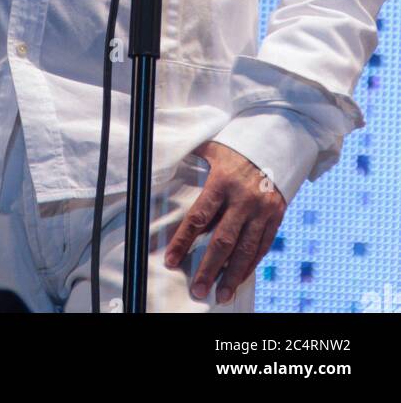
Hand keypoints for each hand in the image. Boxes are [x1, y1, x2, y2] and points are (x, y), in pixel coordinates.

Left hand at [164, 140, 286, 304]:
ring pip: (245, 249)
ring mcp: (262, 209)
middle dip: (208, 268)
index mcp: (222, 181)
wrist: (276, 141)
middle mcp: (243, 198)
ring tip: (220, 295)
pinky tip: (238, 279)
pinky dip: (250, 265)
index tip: (171, 260)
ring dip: (232, 275)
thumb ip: (190, 159)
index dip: (183, 241)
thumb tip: (160, 163)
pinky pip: (262, 246)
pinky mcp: (276, 215)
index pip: (199, 216)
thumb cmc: (234, 147)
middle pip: (223, 240)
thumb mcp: (211, 149)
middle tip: (198, 290)